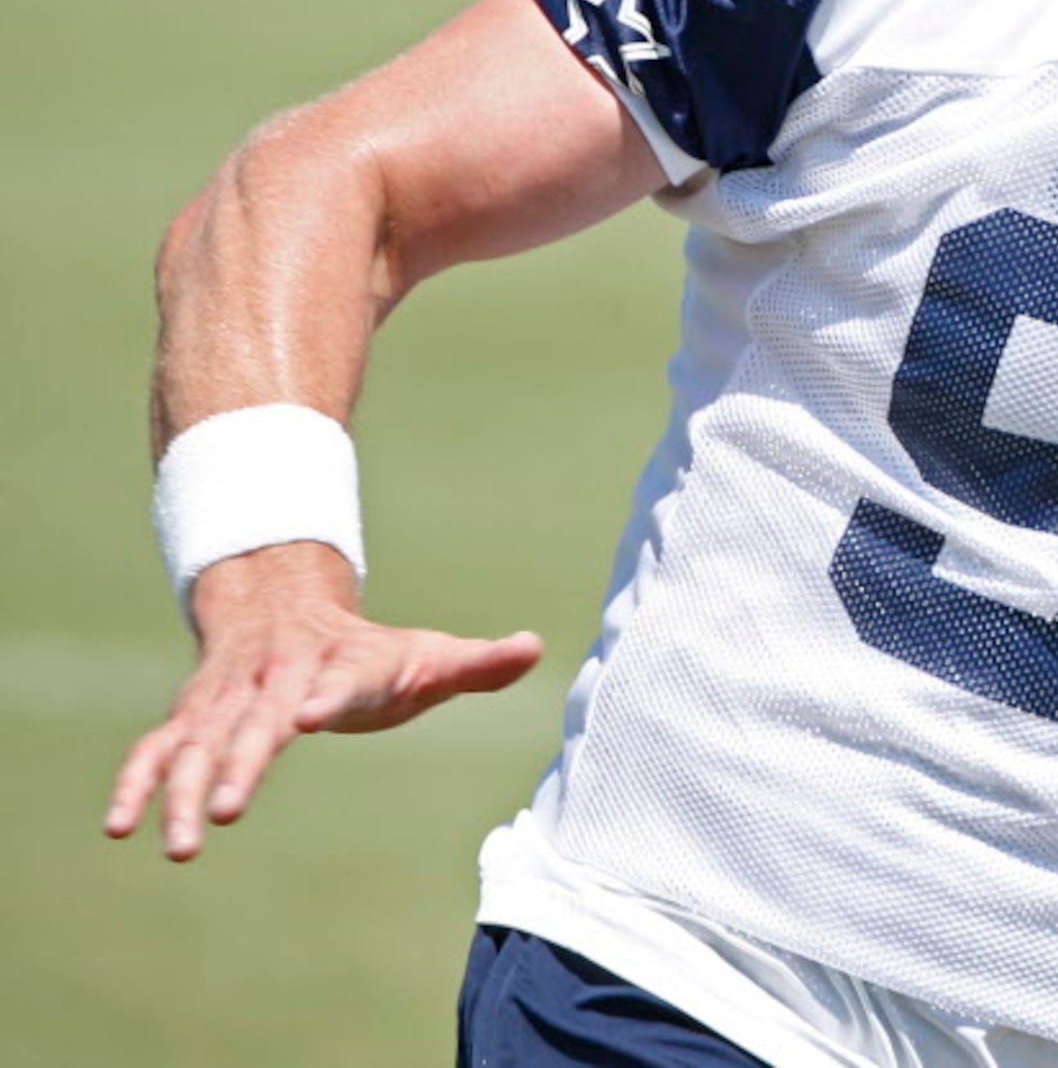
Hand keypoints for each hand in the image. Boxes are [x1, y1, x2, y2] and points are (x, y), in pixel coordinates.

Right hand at [103, 543, 540, 860]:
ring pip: (199, 742)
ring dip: (184, 790)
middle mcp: (277, 680)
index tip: (305, 718)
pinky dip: (138, 782)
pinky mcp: (195, 718)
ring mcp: (229, 699)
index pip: (339, 679)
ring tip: (180, 845)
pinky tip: (122, 825)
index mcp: (343, 665)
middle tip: (228, 812)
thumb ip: (477, 663)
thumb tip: (537, 648)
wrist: (285, 609)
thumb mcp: (428, 653)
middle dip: (240, 763)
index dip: (324, 696)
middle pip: (255, 722)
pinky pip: (158, 750)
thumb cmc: (370, 652)